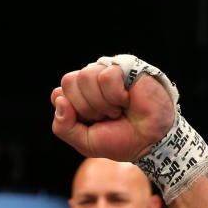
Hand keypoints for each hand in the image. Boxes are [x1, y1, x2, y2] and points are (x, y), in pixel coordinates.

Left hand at [51, 62, 173, 160]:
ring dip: (101, 103)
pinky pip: (106, 76)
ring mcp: (107, 71)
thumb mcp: (84, 142)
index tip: (92, 123)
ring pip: (85, 76)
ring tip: (117, 110)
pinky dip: (115, 96)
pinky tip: (127, 100)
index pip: (58, 94)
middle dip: (86, 108)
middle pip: (69, 81)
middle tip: (106, 117)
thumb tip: (59, 100)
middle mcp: (90, 80)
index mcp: (77, 96)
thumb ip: (63, 127)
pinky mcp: (125, 65)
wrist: (150, 142)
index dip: (73, 113)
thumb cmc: (120, 139)